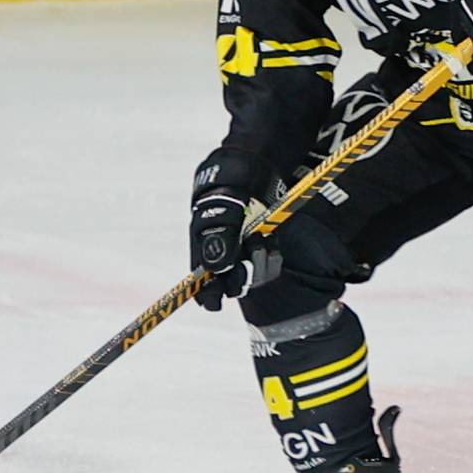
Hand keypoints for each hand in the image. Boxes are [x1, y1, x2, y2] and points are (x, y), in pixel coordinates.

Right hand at [189, 147, 283, 310]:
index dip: (206, 294)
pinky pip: (268, 263)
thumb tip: (215, 269)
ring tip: (260, 240)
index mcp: (205, 243)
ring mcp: (242, 249)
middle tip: (250, 256)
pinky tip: (269, 240)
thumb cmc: (232, 185)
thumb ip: (221, 239)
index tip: (214, 305)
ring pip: (251, 274)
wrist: (254, 166)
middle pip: (229, 282)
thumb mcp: (225, 209)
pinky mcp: (261, 244)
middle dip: (242, 277)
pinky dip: (271, 255)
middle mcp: (223, 250)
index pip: (201, 279)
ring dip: (259, 263)